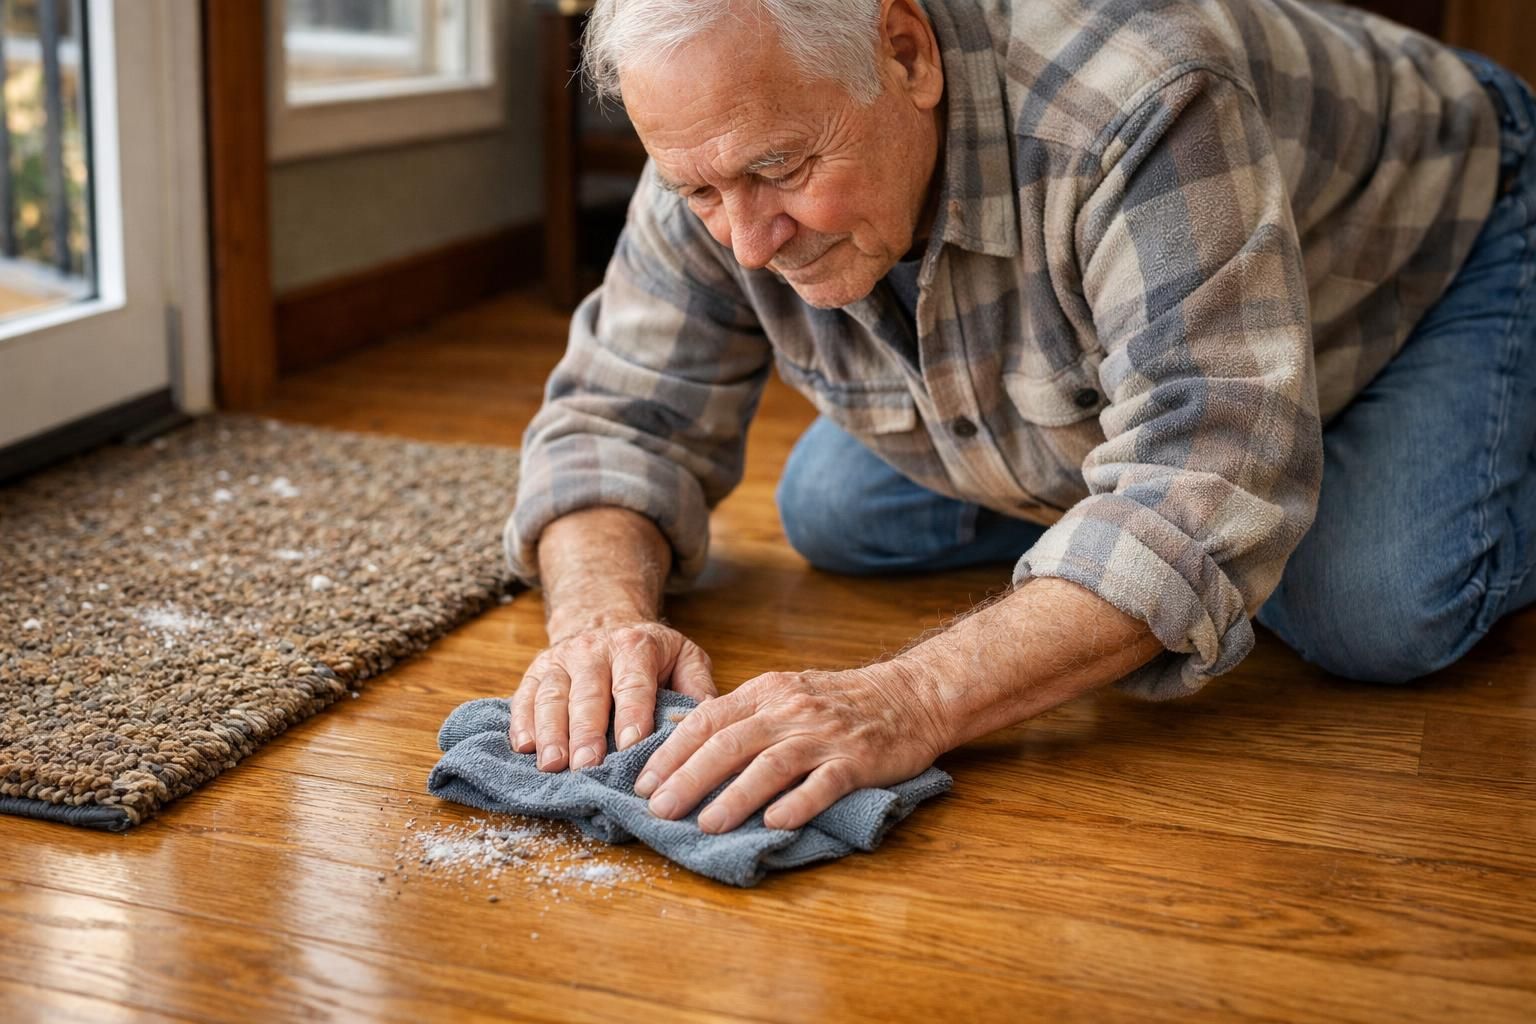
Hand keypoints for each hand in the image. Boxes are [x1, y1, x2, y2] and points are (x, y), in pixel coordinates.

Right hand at [511, 622, 715, 771]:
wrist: (606, 620)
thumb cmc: (651, 654)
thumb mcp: (685, 658)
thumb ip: (698, 689)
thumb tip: (710, 727)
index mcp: (636, 647)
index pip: (633, 684)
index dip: (631, 714)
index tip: (630, 745)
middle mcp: (595, 649)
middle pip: (588, 693)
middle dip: (586, 732)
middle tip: (587, 766)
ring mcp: (562, 659)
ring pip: (552, 696)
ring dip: (550, 732)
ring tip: (552, 765)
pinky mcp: (537, 670)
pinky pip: (524, 695)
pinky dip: (521, 722)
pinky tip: (524, 748)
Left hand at [633, 664, 947, 832]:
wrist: (910, 696)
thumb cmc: (839, 702)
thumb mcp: (785, 694)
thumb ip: (741, 715)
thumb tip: (681, 740)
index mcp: (767, 692)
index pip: (708, 719)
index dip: (672, 752)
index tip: (643, 783)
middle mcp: (790, 711)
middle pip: (730, 743)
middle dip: (689, 778)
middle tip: (658, 810)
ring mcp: (825, 736)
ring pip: (771, 764)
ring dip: (734, 796)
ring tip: (706, 824)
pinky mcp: (858, 760)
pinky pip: (824, 782)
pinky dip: (798, 802)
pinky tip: (775, 823)